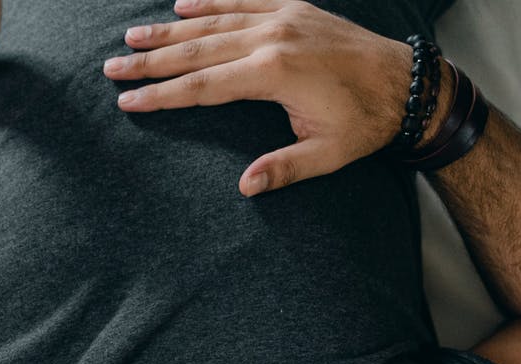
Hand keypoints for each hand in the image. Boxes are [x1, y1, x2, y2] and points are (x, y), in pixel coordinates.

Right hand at [103, 0, 440, 195]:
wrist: (407, 83)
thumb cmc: (366, 123)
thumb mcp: (326, 155)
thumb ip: (283, 169)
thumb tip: (244, 187)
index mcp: (274, 74)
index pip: (202, 86)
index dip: (161, 96)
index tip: (128, 102)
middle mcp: (272, 38)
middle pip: (197, 51)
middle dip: (151, 61)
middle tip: (112, 67)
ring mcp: (283, 18)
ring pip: (214, 22)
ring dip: (170, 30)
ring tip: (133, 36)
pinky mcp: (294, 8)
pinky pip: (243, 0)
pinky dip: (210, 1)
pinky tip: (182, 3)